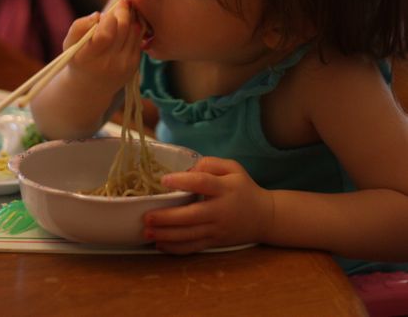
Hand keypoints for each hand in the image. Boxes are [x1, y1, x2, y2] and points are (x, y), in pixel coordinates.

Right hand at [63, 0, 141, 91]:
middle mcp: (109, 64)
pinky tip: (127, 26)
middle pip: (124, 28)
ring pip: (135, 31)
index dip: (108, 18)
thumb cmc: (78, 59)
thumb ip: (79, 27)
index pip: (106, 34)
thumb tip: (98, 15)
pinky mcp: (135, 65)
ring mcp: (124, 65)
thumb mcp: (70, 44)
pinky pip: (138, 39)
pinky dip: (134, 29)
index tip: (105, 13)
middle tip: (121, 3)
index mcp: (90, 58)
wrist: (90, 87)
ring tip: (124, 13)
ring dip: (131, 18)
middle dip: (123, 11)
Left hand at [143, 157, 273, 253]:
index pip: (202, 183)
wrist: (264, 217)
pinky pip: (193, 247)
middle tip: (147, 216)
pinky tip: (159, 245)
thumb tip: (188, 169)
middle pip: (191, 215)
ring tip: (147, 232)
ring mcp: (217, 229)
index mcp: (225, 188)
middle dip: (167, 217)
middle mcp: (220, 211)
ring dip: (166, 235)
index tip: (163, 180)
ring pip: (189, 235)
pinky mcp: (215, 242)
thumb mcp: (233, 168)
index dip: (182, 181)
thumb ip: (211, 164)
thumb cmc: (244, 188)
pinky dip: (175, 248)